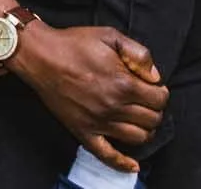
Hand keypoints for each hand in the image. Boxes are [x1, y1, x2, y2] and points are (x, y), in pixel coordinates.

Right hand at [10, 23, 166, 173]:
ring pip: (138, 138)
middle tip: (145, 100)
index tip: (153, 87)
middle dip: (154, 110)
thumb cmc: (74, 44)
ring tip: (138, 117)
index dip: (160, 92)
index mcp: (123, 83)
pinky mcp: (84, 132)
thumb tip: (155, 77)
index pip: (159, 99)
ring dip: (145, 129)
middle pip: (153, 120)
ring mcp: (99, 122)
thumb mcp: (110, 36)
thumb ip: (139, 53)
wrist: (40, 56)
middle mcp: (114, 106)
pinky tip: (134, 165)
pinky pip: (107, 155)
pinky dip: (123, 163)